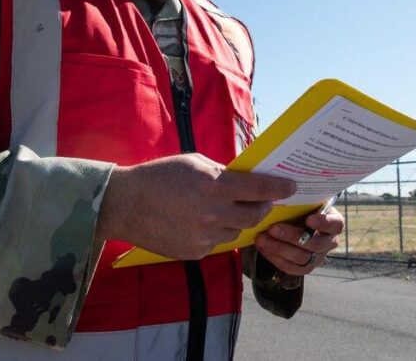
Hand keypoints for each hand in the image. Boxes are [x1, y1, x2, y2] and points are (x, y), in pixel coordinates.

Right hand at [98, 153, 295, 260]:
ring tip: (225, 209)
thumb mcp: (195, 163)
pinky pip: (217, 243)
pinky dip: (217, 232)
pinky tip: (202, 221)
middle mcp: (214, 214)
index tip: (290, 186)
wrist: (125, 205)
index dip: (279, 187)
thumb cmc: (160, 176)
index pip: (260, 188)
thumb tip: (247, 180)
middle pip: (255, 215)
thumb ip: (223, 173)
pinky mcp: (195, 253)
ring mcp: (205, 237)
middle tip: (264, 200)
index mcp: (215, 186)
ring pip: (236, 231)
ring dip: (238, 220)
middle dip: (263, 206)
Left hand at [254, 207, 343, 274]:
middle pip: (315, 244)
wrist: (294, 223)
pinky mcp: (305, 267)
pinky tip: (263, 248)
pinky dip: (275, 258)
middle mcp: (329, 242)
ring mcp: (318, 257)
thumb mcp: (305, 201)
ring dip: (279, 248)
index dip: (324, 223)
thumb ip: (301, 200)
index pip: (335, 224)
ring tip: (262, 239)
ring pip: (301, 258)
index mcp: (334, 222)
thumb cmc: (301, 208)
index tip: (308, 219)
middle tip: (273, 228)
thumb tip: (284, 188)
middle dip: (292, 236)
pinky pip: (291, 267)